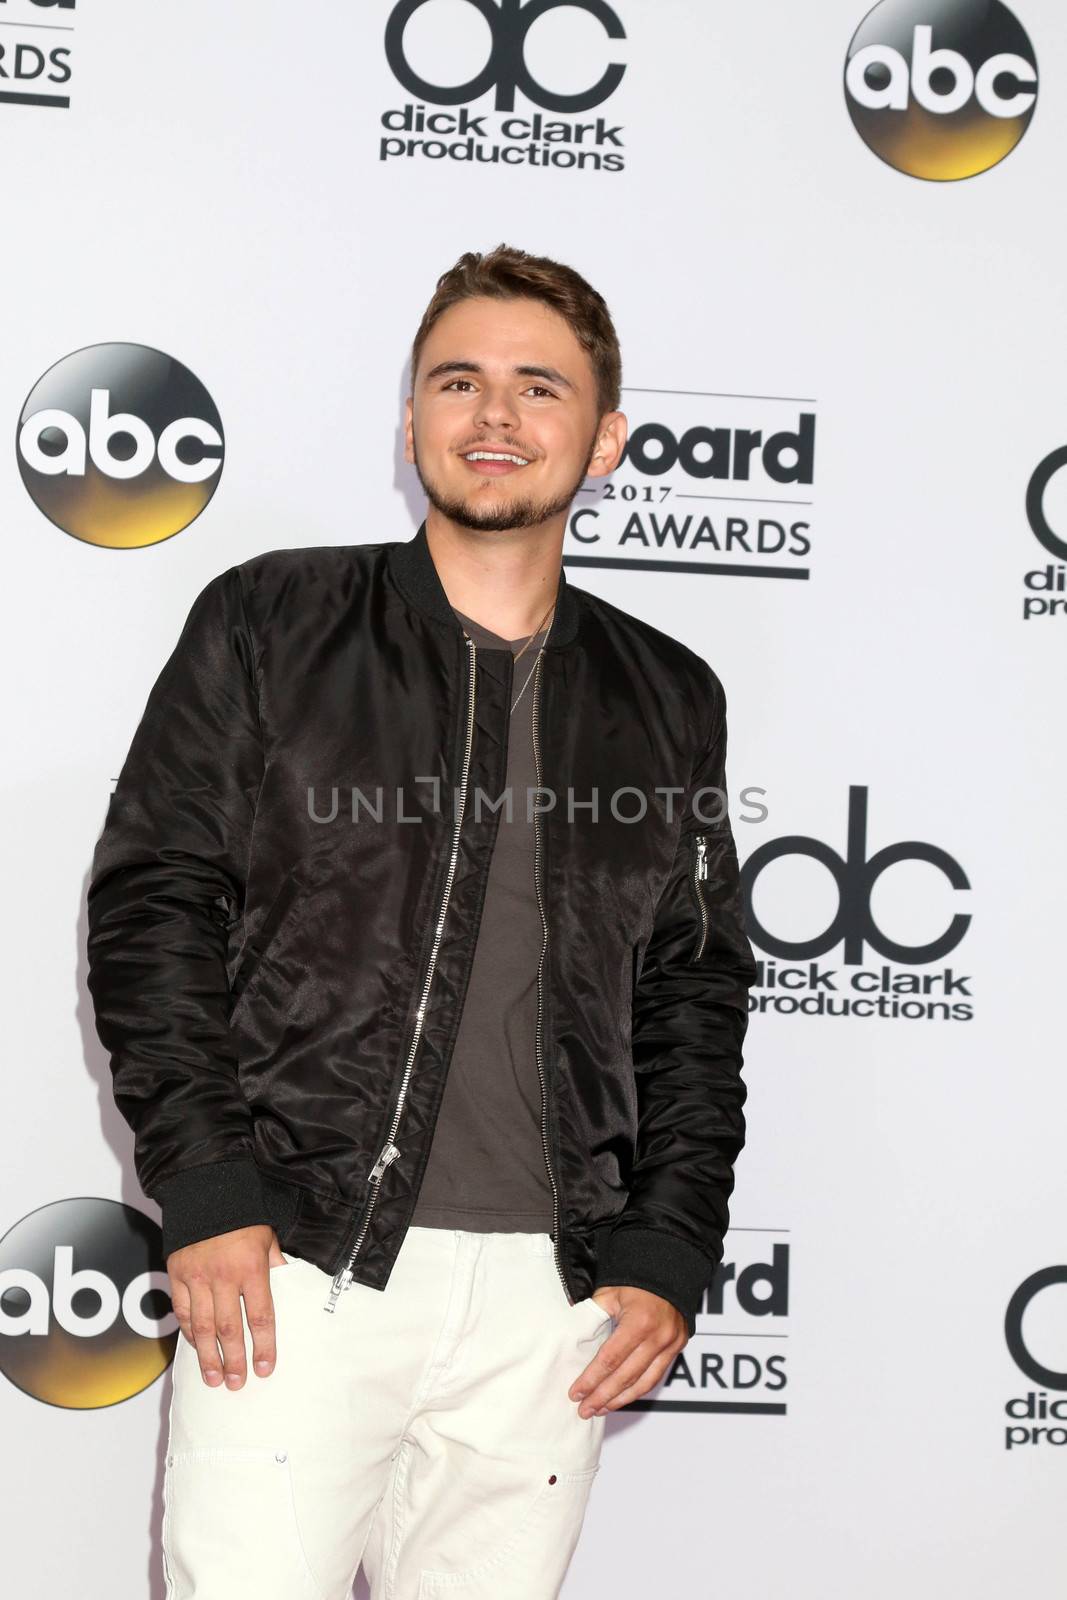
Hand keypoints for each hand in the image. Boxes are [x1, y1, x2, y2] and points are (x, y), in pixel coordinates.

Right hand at [167, 1224, 287, 1390]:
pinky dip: (189, 1332)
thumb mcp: (267, 1237)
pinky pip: (182, 1312)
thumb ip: (275, 1265)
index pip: (260, 1316)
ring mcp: (197, 1278)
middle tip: (237, 1384)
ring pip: (202, 1328)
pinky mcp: (177, 1275)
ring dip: (208, 1357)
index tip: (266, 1368)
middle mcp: (223, 1277)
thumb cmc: (242, 1214)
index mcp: (251, 1268)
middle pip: (229, 1329)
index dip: (264, 1346)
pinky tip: (196, 1347)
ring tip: (214, 1379)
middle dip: (234, 1360)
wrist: (204, 1189)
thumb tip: (287, 1286)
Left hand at [568, 1285, 686, 1418]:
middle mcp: (657, 1337)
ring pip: (643, 1383)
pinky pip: (656, 1376)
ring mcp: (670, 1344)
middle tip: (584, 1411)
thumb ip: (592, 1314)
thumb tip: (568, 1331)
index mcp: (638, 1322)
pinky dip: (637, 1390)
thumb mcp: (610, 1292)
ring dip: (620, 1400)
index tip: (575, 1393)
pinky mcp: (677, 1347)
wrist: (670, 1269)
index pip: (610, 1359)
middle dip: (603, 1397)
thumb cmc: (635, 1279)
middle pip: (626, 1377)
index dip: (591, 1379)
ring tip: (600, 1410)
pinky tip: (622, 1397)